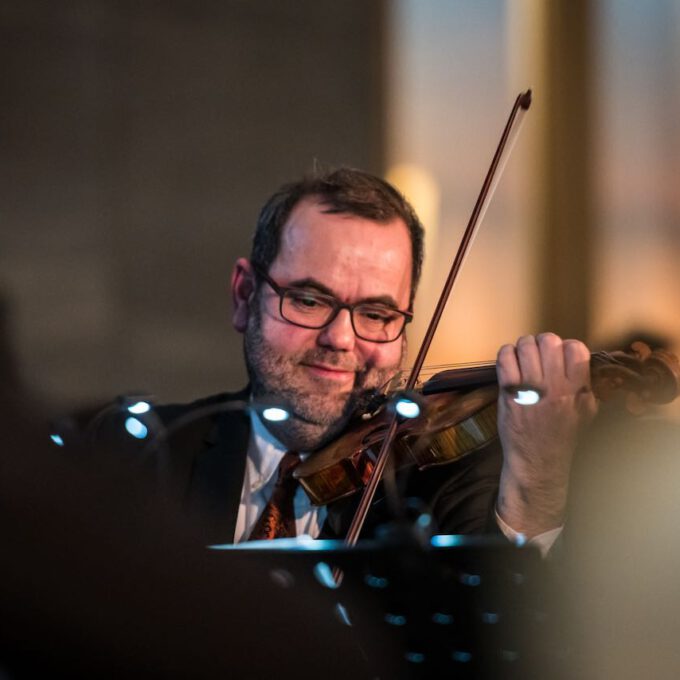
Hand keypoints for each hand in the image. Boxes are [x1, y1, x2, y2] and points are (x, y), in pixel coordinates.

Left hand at [495, 333, 596, 536]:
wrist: (538, 461)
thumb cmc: (562, 436)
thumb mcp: (586, 412)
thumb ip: (585, 385)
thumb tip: (580, 360)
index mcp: (576, 390)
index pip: (576, 349)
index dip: (567, 346)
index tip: (560, 355)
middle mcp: (554, 387)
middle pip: (549, 341)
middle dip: (543, 343)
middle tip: (539, 354)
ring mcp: (530, 389)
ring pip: (525, 346)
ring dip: (523, 347)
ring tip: (523, 357)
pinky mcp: (508, 392)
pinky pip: (504, 358)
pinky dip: (506, 354)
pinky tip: (509, 362)